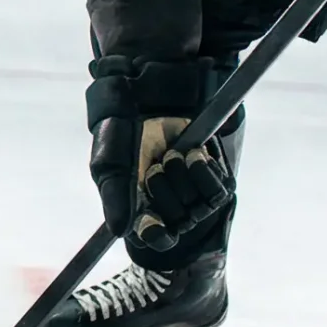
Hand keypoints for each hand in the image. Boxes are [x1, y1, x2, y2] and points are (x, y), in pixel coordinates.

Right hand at [85, 57, 233, 251]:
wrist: (150, 90)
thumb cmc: (122, 127)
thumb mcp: (109, 162)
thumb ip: (114, 197)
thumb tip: (121, 231)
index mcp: (140, 205)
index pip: (153, 236)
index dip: (156, 235)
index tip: (153, 223)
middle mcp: (168, 201)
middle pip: (178, 223)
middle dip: (165, 193)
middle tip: (154, 167)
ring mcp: (192, 189)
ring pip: (198, 209)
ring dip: (184, 181)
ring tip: (172, 155)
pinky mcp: (213, 173)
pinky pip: (218, 190)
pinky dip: (205, 173)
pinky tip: (193, 153)